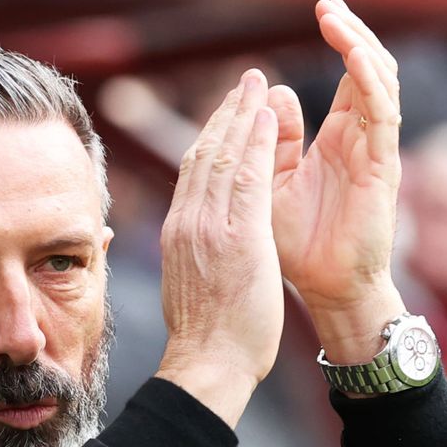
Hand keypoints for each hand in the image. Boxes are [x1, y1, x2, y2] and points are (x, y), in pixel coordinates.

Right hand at [156, 69, 283, 428]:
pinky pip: (247, 177)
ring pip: (223, 156)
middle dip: (226, 114)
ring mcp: (210, 228)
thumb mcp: (189, 286)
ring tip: (258, 85)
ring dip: (242, 116)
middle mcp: (188, 223)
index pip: (193, 173)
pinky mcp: (238, 237)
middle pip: (203, 154)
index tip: (228, 113)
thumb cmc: (206, 339)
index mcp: (178, 234)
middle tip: (245, 82)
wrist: (208, 365)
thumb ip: (191, 257)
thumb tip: (188, 249)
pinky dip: (256, 143)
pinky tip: (268, 117)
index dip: (210, 137)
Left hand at [270, 0, 406, 361]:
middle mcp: (363, 138)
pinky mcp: (383, 168)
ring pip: (381, 83)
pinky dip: (370, 82)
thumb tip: (273, 93)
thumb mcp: (274, 182)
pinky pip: (383, 115)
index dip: (340, 40)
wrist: (322, 290)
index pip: (348, 75)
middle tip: (330, 2)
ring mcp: (376, 151)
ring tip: (338, 19)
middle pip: (369, 68)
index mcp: (339, 138)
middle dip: (351, 32)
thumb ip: (276, 140)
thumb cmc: (297, 244)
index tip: (322, 9)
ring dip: (360, 47)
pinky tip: (355, 57)